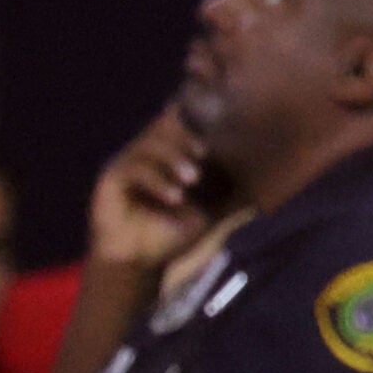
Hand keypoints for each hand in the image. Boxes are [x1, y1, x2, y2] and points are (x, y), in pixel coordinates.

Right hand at [90, 105, 211, 269]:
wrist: (139, 260)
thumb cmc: (173, 232)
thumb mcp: (206, 211)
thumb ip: (224, 194)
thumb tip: (261, 188)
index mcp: (169, 153)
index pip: (179, 121)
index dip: (195, 113)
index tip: (218, 117)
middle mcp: (147, 151)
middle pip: (164, 127)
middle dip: (186, 136)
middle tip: (205, 154)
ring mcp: (128, 162)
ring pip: (150, 145)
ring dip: (174, 158)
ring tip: (193, 178)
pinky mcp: (111, 178)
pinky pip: (135, 169)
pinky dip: (158, 181)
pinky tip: (175, 197)